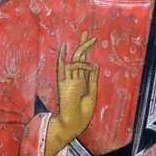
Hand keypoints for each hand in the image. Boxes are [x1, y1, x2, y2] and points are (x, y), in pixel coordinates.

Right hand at [45, 31, 98, 155]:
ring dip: (81, 48)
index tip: (92, 41)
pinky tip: (64, 46)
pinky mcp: (63, 83)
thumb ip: (92, 79)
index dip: (88, 52)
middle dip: (83, 45)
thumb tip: (95, 63)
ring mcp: (69, 80)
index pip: (85, 63)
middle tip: (87, 32)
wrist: (74, 122)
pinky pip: (61, 68)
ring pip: (75, 60)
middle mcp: (76, 78)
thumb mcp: (92, 93)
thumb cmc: (84, 112)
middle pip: (79, 58)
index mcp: (83, 82)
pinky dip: (61, 56)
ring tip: (88, 37)